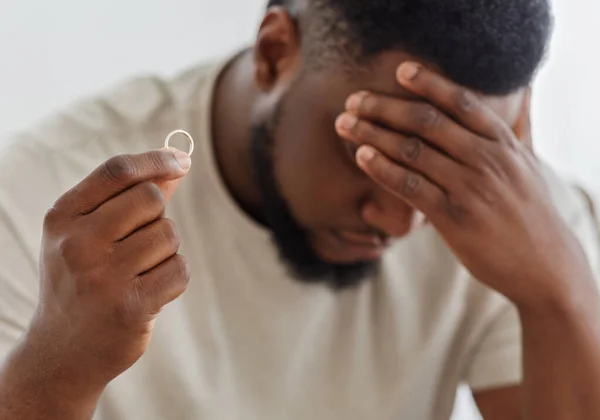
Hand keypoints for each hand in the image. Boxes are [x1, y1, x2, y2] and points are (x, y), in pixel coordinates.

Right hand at [26, 149, 191, 399]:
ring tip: (138, 274)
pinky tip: (149, 294)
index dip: (157, 160)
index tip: (181, 161)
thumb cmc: (81, 281)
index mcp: (62, 218)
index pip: (117, 171)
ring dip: (166, 252)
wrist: (61, 352)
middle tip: (140, 244)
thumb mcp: (87, 234)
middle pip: (151, 199)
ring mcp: (103, 277)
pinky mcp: (131, 307)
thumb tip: (175, 166)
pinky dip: (173, 279)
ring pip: (169, 235)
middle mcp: (77, 244)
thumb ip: (127, 198)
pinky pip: (179, 270)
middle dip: (158, 217)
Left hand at [335, 63, 592, 308]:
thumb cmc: (530, 212)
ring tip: (344, 124)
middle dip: (385, 107)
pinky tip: (362, 157)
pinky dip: (383, 169)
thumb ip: (517, 130)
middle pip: (426, 121)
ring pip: (412, 151)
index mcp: (502, 142)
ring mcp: (469, 188)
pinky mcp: (453, 217)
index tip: (399, 71)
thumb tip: (523, 95)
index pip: (461, 102)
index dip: (428, 83)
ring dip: (372, 134)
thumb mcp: (529, 165)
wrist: (544, 265)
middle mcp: (486, 159)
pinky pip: (410, 186)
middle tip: (354, 100)